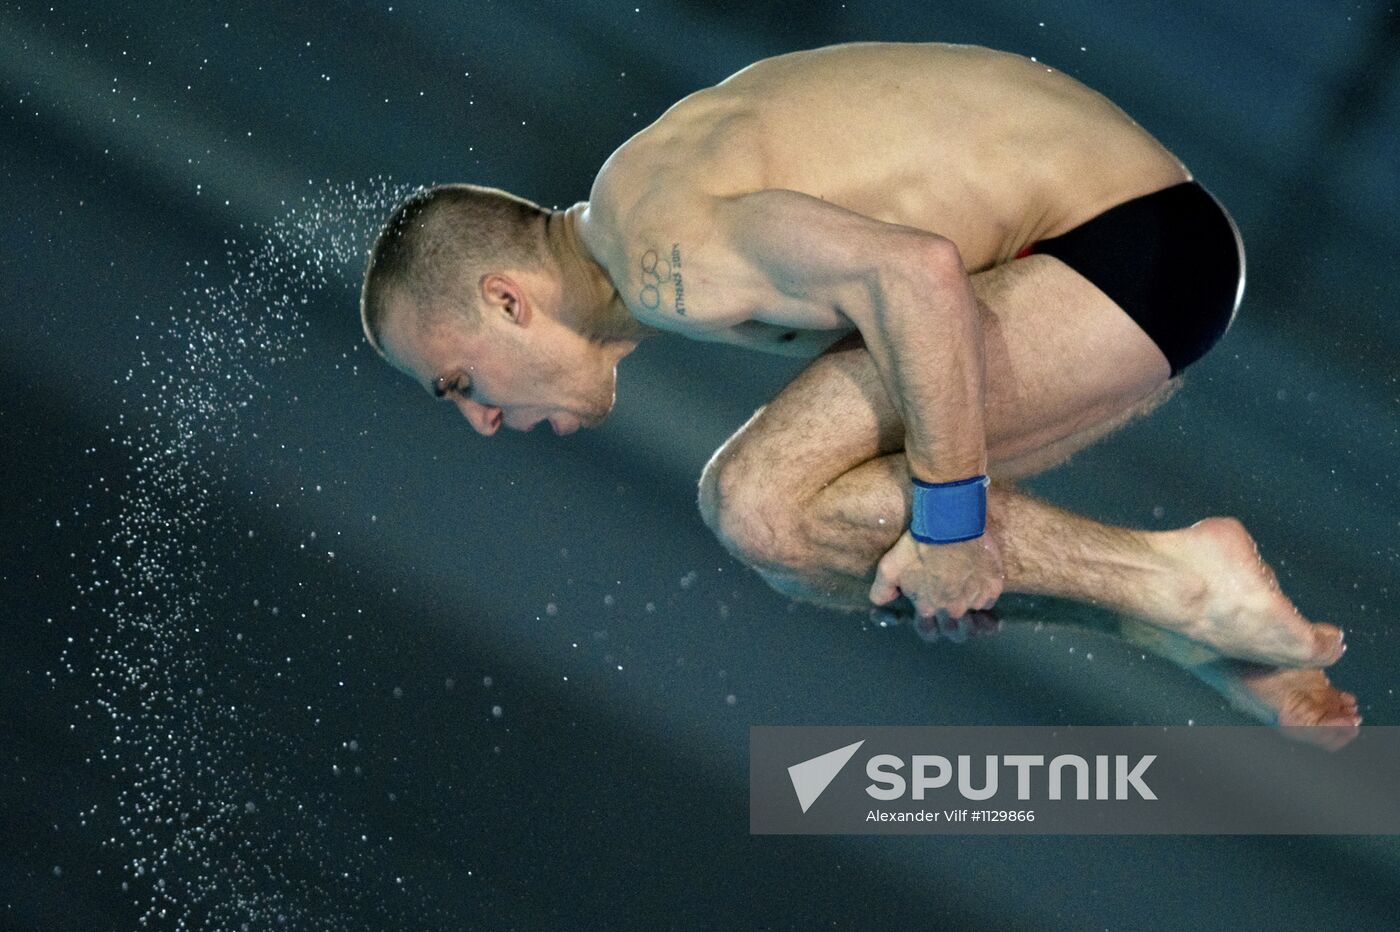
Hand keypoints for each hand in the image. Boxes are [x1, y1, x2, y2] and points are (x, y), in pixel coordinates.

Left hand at [869, 531, 1003, 621]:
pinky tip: (980, 585)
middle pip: (955, 631)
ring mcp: (975, 599)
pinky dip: (984, 594)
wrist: (949, 525)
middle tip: (952, 610)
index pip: (928, 631)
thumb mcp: (889, 568)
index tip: (930, 617)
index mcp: (928, 608)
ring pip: (974, 616)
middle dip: (952, 625)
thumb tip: (879, 603)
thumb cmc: (918, 546)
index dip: (928, 626)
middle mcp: (953, 609)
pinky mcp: (993, 586)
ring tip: (971, 606)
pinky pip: (989, 599)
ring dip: (971, 613)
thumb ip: (882, 591)